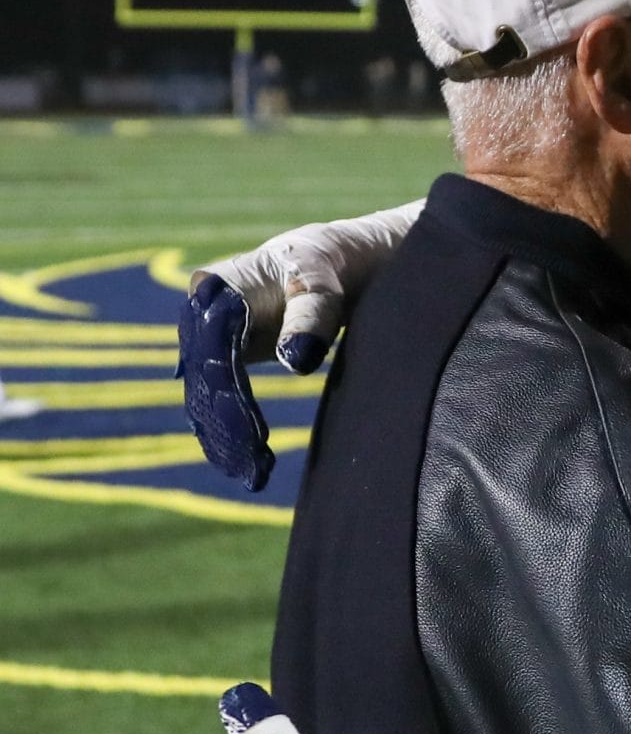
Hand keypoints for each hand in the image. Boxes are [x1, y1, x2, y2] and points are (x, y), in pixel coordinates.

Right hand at [177, 246, 345, 490]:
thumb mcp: (324, 283)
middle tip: (251, 466)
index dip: (227, 391)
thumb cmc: (327, 266)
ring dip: (224, 434)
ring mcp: (205, 336)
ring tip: (249, 472)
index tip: (250, 433)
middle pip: (205, 374)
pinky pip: (217, 397)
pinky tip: (244, 463)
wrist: (327, 261)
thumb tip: (295, 361)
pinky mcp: (220, 358)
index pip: (213, 345)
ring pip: (205, 392)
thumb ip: (311, 316)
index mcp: (217, 285)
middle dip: (225, 422)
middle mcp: (200, 311)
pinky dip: (230, 429)